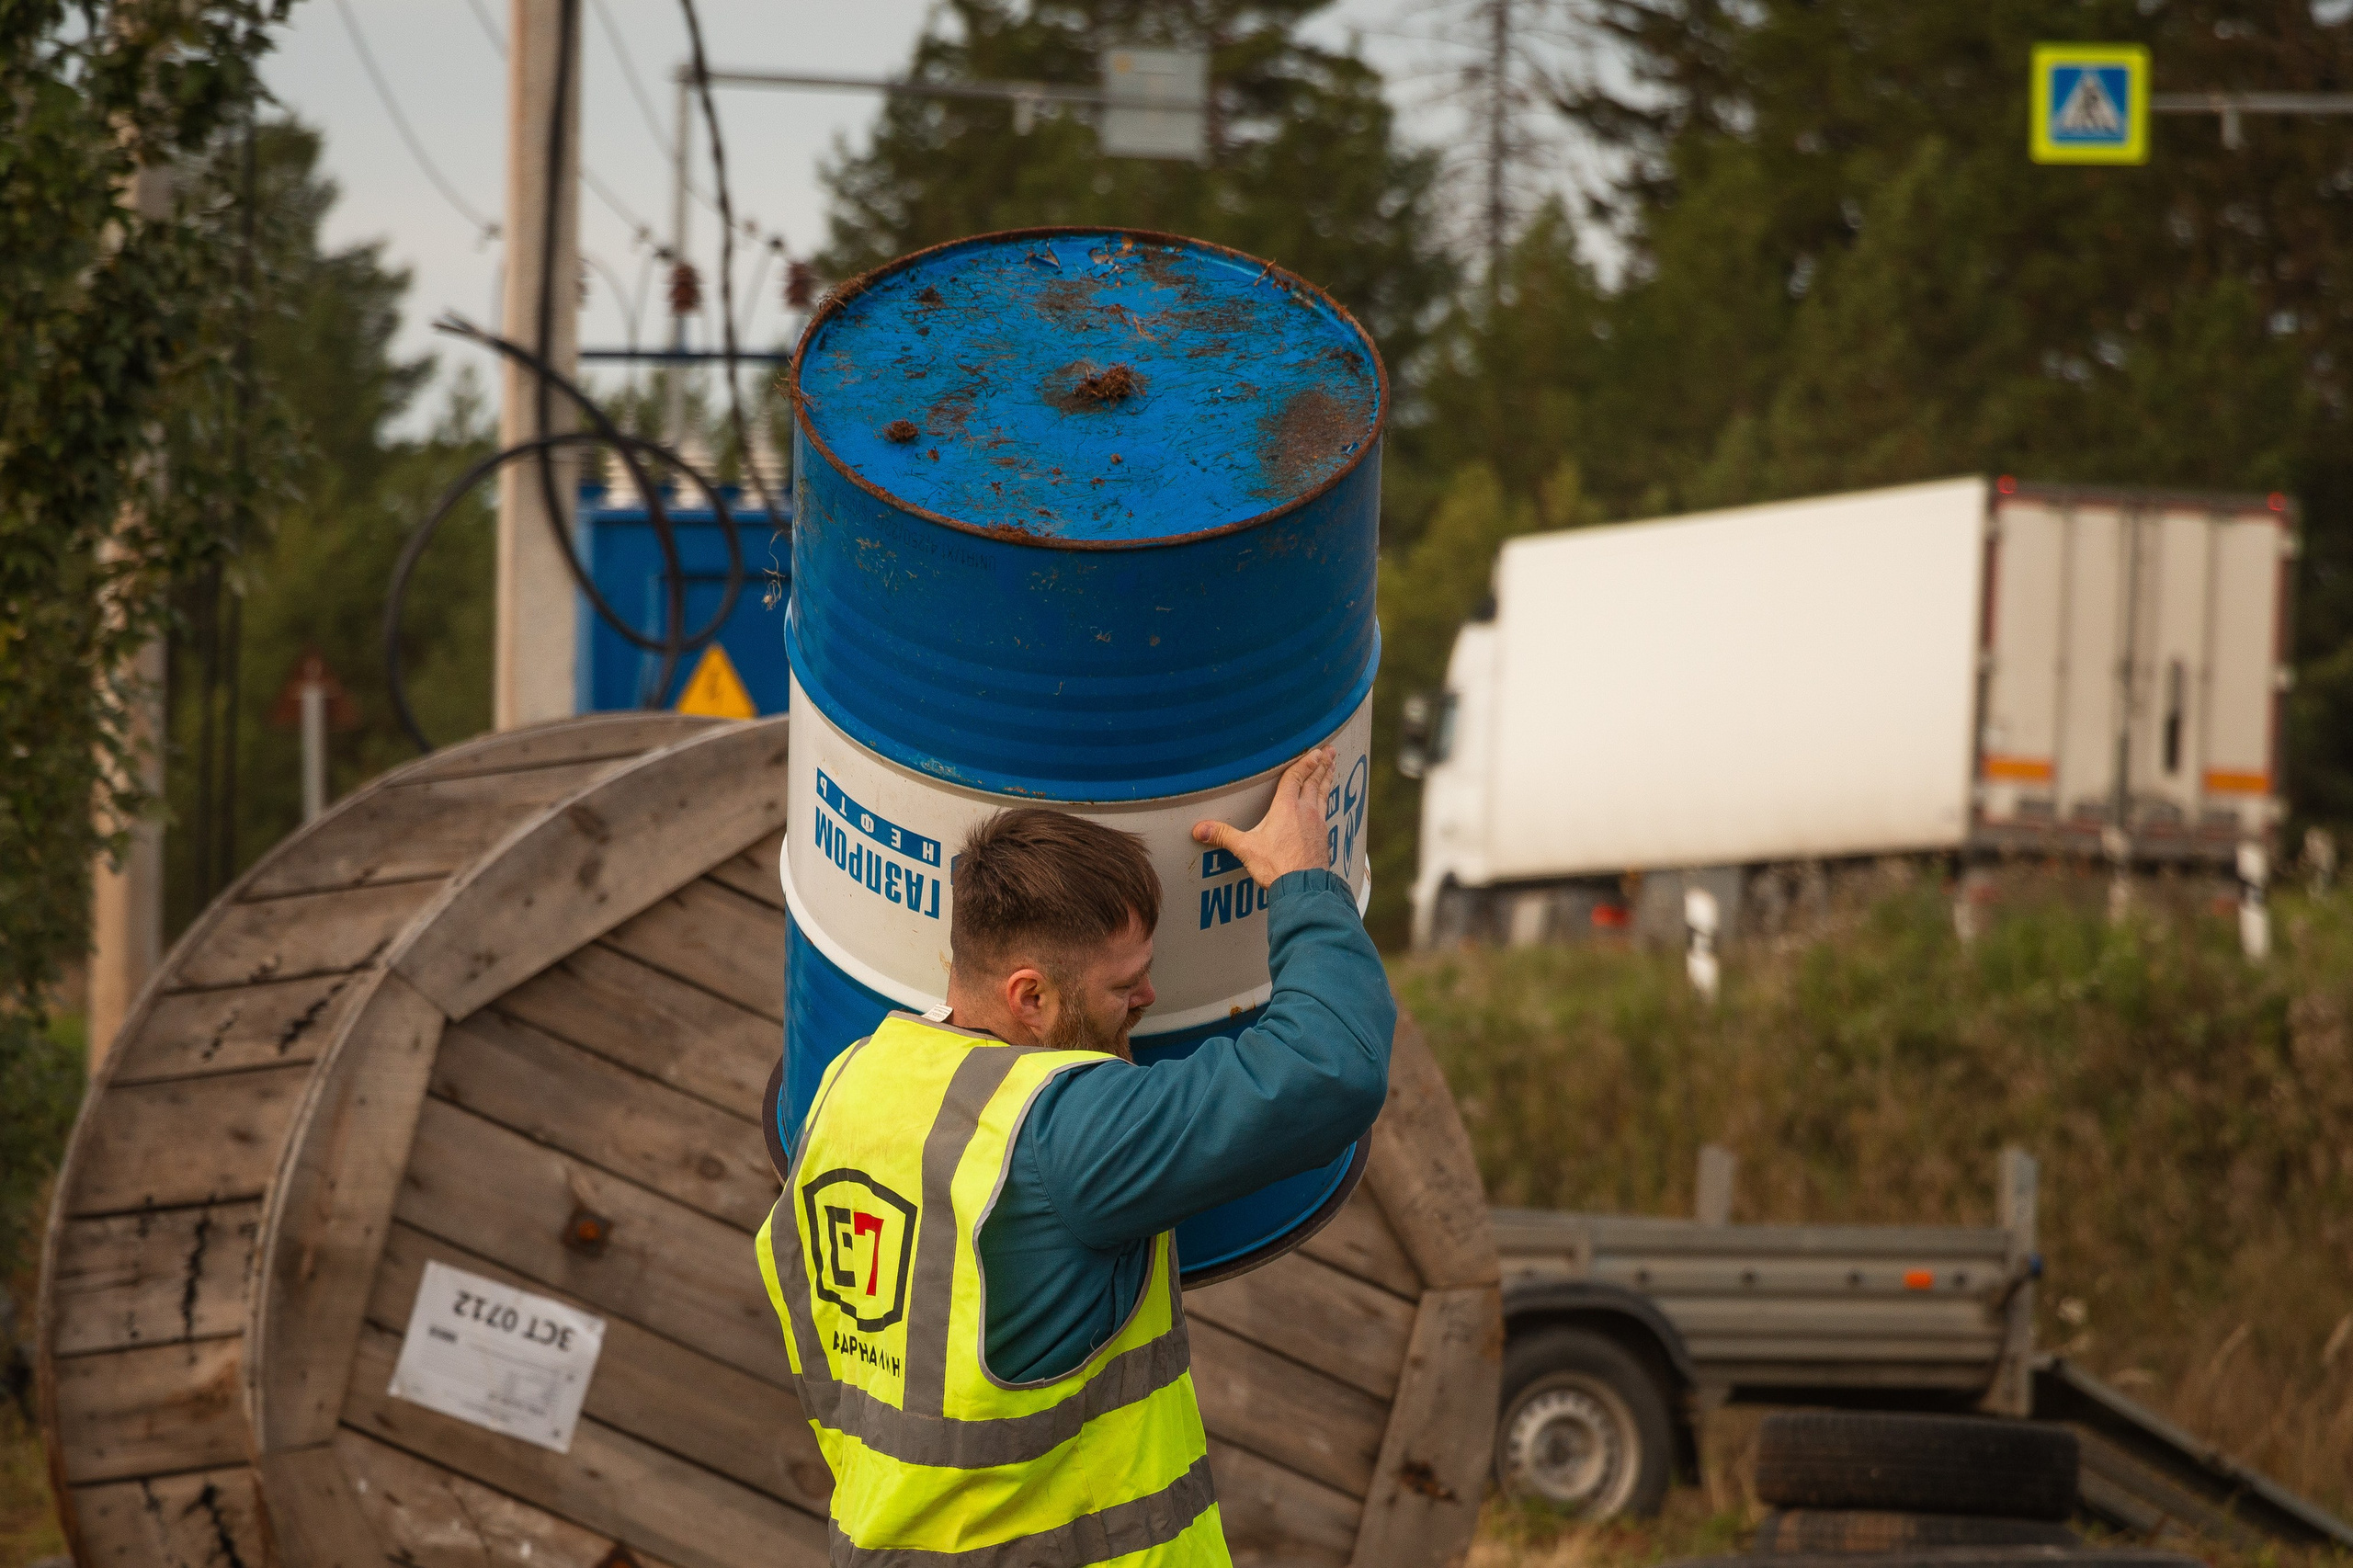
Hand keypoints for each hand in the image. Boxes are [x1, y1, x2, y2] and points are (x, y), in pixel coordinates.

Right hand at [1193, 747, 1334, 887]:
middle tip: (1330, 751)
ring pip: (1323, 794)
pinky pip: (1327, 811)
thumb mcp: (1246, 849)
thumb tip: (1200, 829)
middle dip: (1321, 765)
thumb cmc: (1277, 866)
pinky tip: (1326, 803)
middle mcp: (1305, 811)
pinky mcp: (1324, 837)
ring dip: (1327, 779)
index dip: (1304, 763)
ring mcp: (1318, 823)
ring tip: (1332, 767)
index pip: (1296, 778)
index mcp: (1286, 807)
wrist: (1304, 887)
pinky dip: (1327, 800)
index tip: (1314, 751)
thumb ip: (1224, 835)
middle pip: (1314, 782)